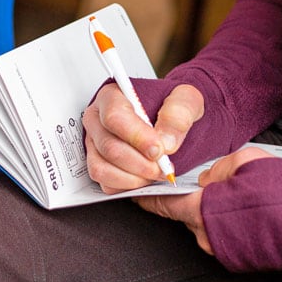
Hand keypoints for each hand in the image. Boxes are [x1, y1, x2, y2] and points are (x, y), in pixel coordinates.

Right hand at [82, 82, 203, 192]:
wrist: (173, 118)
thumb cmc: (173, 104)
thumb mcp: (186, 98)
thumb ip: (179, 113)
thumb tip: (166, 140)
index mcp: (112, 95)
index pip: (114, 116)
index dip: (136, 136)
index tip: (158, 149)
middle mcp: (98, 119)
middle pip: (108, 146)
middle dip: (139, 162)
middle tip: (163, 166)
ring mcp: (95, 143)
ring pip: (102, 168)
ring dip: (133, 177)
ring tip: (156, 172)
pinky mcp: (98, 163)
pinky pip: (105, 183)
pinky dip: (127, 186)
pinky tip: (145, 177)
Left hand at [135, 146, 276, 255]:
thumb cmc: (280, 189)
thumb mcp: (242, 160)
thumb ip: (215, 169)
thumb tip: (207, 179)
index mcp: (202, 210)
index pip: (163, 205)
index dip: (149, 196)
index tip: (137, 191)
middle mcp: (207, 237)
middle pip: (186, 215)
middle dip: (193, 199)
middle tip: (212, 184)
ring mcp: (222, 252)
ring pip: (206, 226)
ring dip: (214, 212)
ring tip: (239, 196)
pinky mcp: (238, 261)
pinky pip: (222, 237)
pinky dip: (227, 224)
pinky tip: (247, 211)